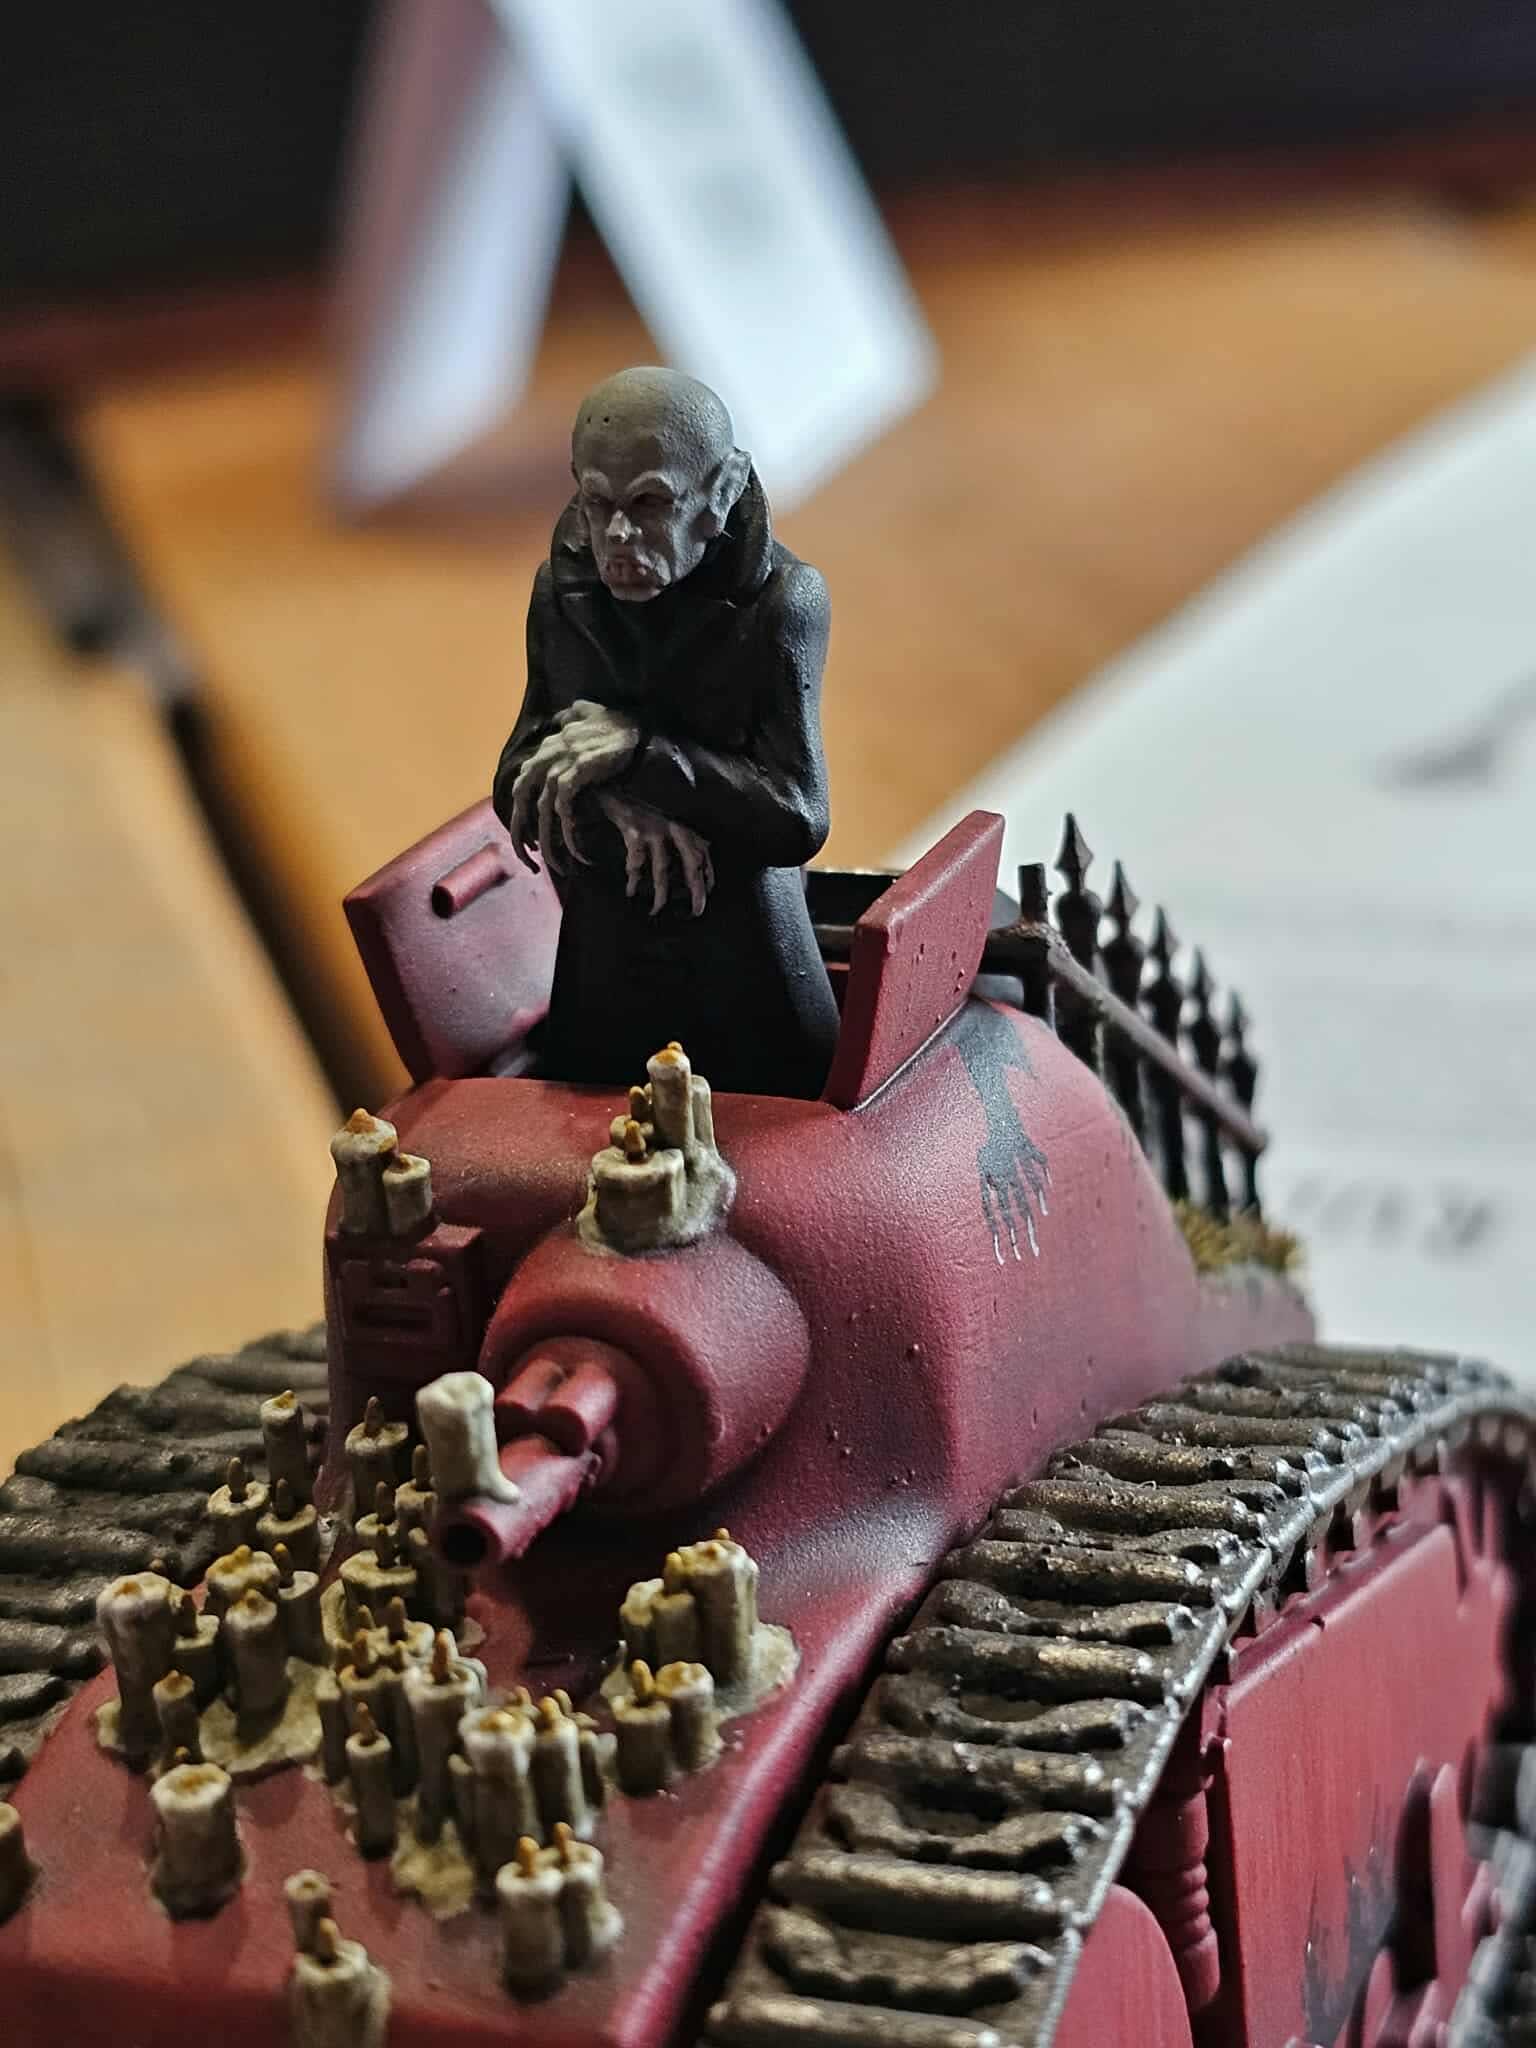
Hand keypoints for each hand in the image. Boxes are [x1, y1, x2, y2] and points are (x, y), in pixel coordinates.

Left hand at [508, 701, 638, 873]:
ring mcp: (560, 763)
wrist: (636, 726)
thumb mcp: (588, 715)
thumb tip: (565, 716)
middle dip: (521, 836)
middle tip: (529, 863)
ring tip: (559, 868)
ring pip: (544, 812)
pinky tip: (577, 850)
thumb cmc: (616, 725)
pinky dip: (569, 833)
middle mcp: (546, 755)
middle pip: (521, 801)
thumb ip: (573, 717)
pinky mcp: (577, 771)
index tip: (529, 842)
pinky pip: (563, 809)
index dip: (521, 818)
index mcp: (546, 749)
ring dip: (549, 844)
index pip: (521, 787)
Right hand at [598, 792, 713, 916]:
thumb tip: (705, 865)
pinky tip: (631, 891)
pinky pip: (636, 864)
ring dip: (660, 894)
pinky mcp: (635, 834)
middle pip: (691, 863)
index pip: (704, 855)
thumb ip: (688, 843)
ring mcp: (655, 831)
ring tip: (656, 910)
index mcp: (684, 829)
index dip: (709, 875)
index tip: (709, 894)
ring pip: (662, 869)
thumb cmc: (647, 819)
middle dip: (696, 889)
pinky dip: (633, 881)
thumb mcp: (671, 827)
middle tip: (697, 911)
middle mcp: (674, 829)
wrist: (620, 800)